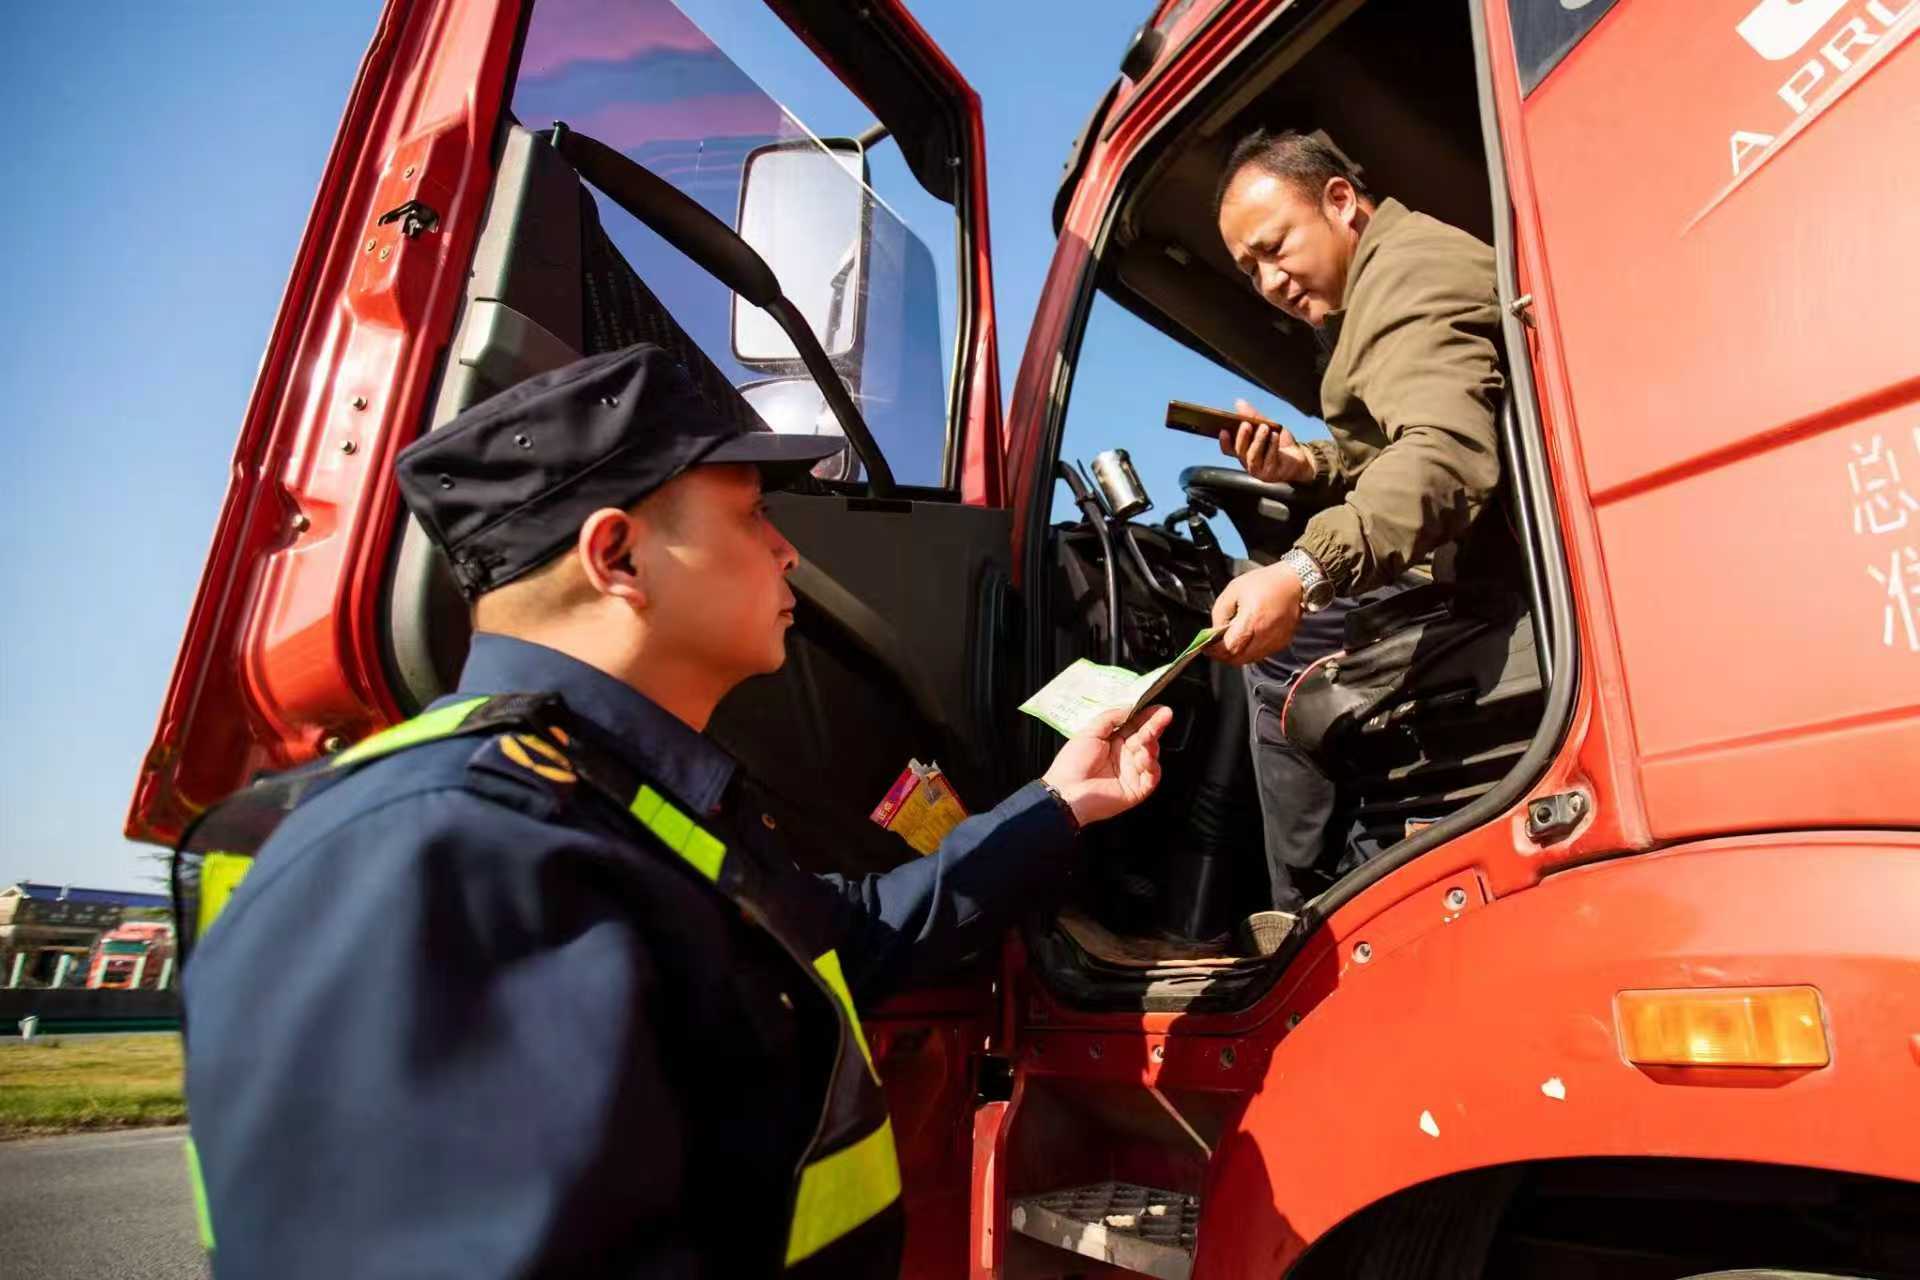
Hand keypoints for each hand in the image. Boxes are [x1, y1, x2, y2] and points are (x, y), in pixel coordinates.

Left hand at [1041, 705, 1174, 826]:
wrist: (1065, 792)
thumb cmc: (1071, 764)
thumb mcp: (1089, 732)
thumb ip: (1110, 718)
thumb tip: (1130, 707)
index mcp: (1114, 742)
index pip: (1135, 726)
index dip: (1147, 716)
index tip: (1157, 708)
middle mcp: (1125, 756)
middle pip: (1146, 737)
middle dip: (1155, 725)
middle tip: (1165, 715)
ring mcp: (1132, 772)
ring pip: (1151, 754)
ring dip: (1151, 744)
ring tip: (1147, 738)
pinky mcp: (1137, 789)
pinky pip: (1152, 776)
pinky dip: (1152, 766)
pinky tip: (1145, 757)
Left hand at [1208, 562, 1303, 665]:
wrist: (1295, 582)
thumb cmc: (1265, 583)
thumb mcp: (1234, 590)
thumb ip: (1220, 612)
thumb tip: (1215, 631)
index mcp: (1252, 620)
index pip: (1229, 647)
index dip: (1215, 651)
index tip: (1206, 647)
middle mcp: (1265, 635)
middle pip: (1239, 659)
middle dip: (1223, 656)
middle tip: (1214, 648)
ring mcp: (1275, 641)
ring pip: (1250, 659)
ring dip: (1237, 655)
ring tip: (1229, 643)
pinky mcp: (1282, 642)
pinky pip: (1261, 654)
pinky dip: (1250, 651)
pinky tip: (1246, 639)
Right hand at [1217, 398, 1314, 484]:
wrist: (1299, 459)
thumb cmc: (1280, 444)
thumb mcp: (1268, 427)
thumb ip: (1254, 416)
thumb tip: (1239, 403)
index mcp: (1244, 452)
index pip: (1228, 449)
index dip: (1224, 441)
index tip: (1223, 430)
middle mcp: (1248, 463)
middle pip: (1240, 451)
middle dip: (1242, 437)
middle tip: (1246, 424)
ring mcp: (1259, 470)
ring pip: (1253, 456)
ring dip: (1258, 441)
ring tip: (1264, 427)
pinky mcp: (1271, 474)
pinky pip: (1269, 459)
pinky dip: (1272, 446)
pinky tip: (1275, 436)